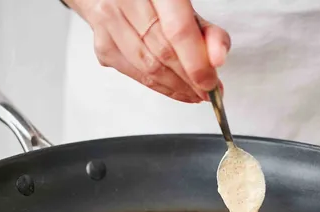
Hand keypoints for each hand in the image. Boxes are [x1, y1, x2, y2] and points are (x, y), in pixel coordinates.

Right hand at [64, 0, 230, 102]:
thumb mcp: (187, 6)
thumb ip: (207, 31)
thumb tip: (217, 59)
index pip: (178, 31)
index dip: (196, 63)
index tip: (210, 83)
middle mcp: (126, 1)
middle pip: (163, 53)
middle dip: (190, 80)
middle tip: (208, 91)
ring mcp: (109, 22)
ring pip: (147, 69)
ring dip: (175, 88)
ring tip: (194, 93)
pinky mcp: (103, 45)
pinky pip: (135, 74)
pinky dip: (159, 86)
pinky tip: (174, 89)